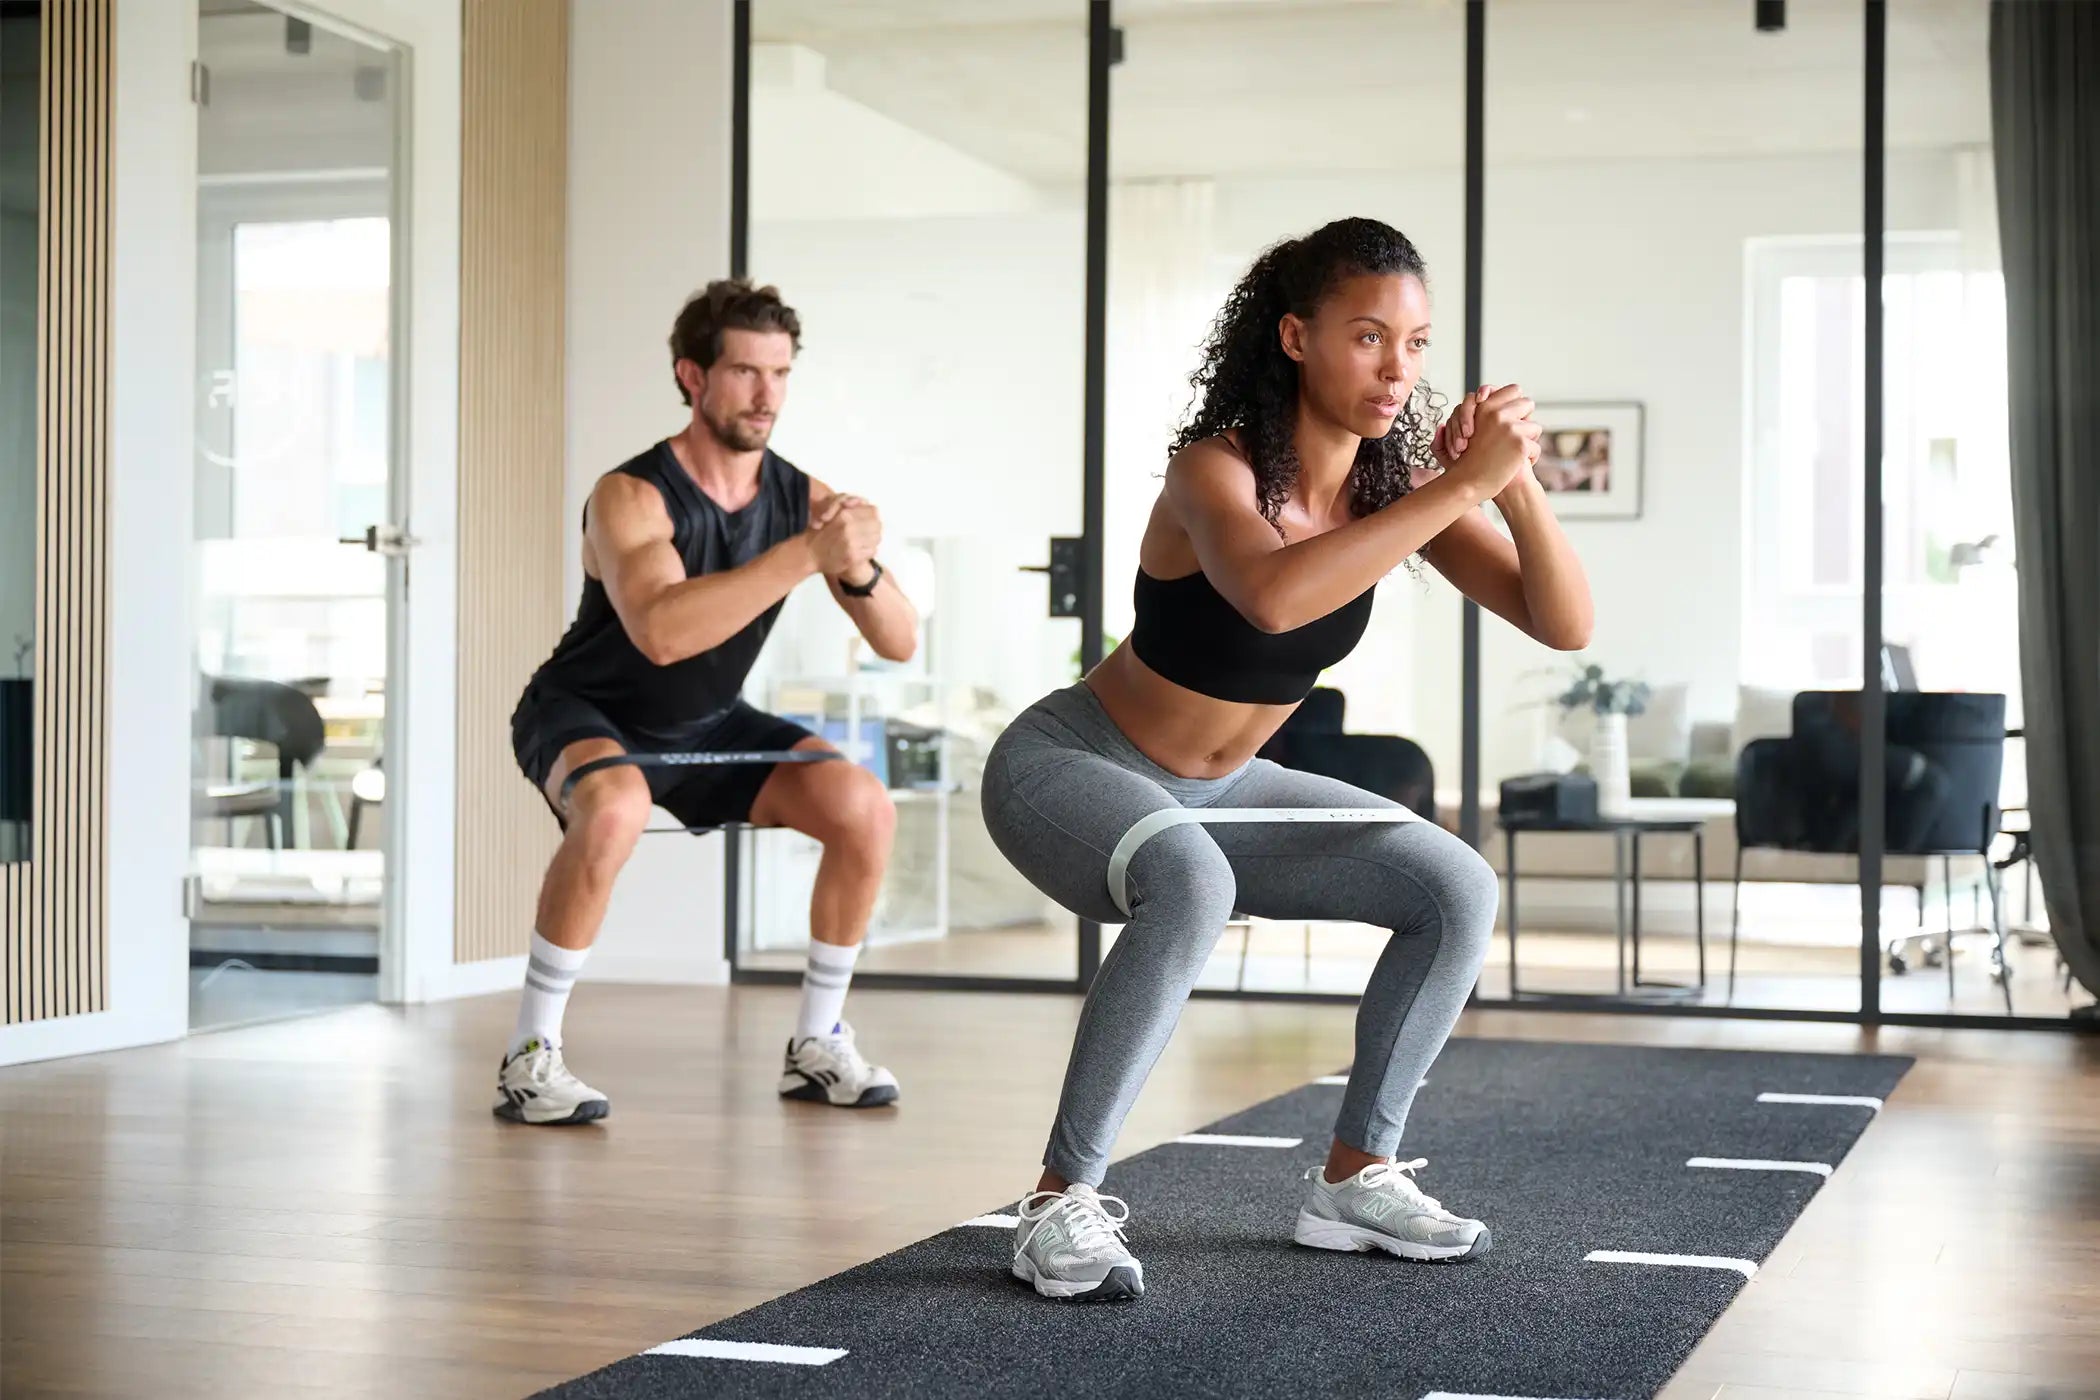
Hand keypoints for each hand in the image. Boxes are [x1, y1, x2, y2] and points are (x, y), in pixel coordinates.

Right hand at [808, 496, 880, 577]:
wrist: (808, 554)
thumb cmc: (818, 532)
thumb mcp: (831, 512)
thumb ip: (847, 506)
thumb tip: (863, 503)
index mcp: (844, 515)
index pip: (872, 511)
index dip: (872, 515)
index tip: (868, 519)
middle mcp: (849, 528)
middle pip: (877, 525)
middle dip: (874, 527)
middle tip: (868, 531)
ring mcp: (852, 544)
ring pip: (876, 538)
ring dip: (872, 539)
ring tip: (864, 540)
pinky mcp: (853, 558)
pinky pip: (872, 551)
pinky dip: (869, 550)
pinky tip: (861, 550)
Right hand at [1443, 383, 1538, 497]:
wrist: (1467, 482)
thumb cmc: (1462, 461)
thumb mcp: (1461, 431)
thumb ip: (1471, 413)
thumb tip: (1479, 400)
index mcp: (1484, 407)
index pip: (1513, 390)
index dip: (1516, 400)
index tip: (1513, 413)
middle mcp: (1497, 414)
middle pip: (1527, 403)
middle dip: (1526, 418)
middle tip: (1519, 432)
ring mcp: (1510, 428)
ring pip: (1535, 428)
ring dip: (1529, 440)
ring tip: (1516, 453)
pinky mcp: (1520, 444)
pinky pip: (1536, 448)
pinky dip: (1530, 458)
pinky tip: (1518, 465)